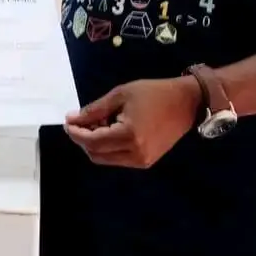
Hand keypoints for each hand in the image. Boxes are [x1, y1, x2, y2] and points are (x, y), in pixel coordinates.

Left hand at [63, 77, 200, 167]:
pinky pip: (118, 159)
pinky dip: (108, 147)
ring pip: (105, 159)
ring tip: (99, 122)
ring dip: (95, 143)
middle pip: (95, 154)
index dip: (75, 132)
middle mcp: (135, 154)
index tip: (68, 120)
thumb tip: (72, 119)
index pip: (91, 141)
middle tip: (82, 119)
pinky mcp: (146, 162)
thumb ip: (95, 110)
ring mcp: (142, 161)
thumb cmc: (153, 93)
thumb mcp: (120, 95)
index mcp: (128, 136)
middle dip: (83, 138)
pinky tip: (111, 129)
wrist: (186, 103)